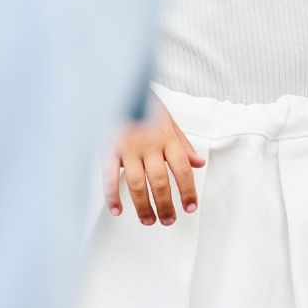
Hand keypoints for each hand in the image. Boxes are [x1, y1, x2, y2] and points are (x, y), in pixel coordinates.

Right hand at [103, 100, 205, 225]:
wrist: (119, 86)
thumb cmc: (145, 105)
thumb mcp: (169, 121)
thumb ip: (183, 144)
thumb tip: (199, 163)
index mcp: (167, 138)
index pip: (183, 169)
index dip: (188, 190)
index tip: (190, 207)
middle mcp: (149, 145)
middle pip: (160, 181)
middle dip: (166, 205)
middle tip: (169, 220)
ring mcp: (128, 148)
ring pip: (137, 184)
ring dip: (143, 206)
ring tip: (148, 221)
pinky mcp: (108, 149)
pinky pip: (110, 176)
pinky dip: (112, 195)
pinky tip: (117, 210)